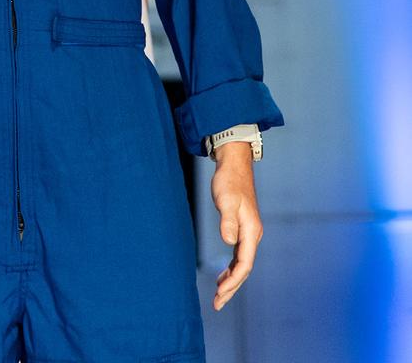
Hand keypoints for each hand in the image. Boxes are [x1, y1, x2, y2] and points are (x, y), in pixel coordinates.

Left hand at [209, 142, 263, 309]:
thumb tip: (229, 241)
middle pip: (244, 268)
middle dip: (232, 287)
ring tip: (219, 296)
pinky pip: (238, 256)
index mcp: (252, 231)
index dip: (233, 281)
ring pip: (241, 264)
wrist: (234, 165)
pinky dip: (231, 268)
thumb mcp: (226, 200)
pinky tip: (223, 275)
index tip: (220, 292)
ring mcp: (248, 233)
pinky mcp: (242, 229)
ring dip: (231, 280)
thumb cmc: (229, 181)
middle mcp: (253, 235)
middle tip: (217, 303)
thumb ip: (228, 221)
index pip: (245, 263)